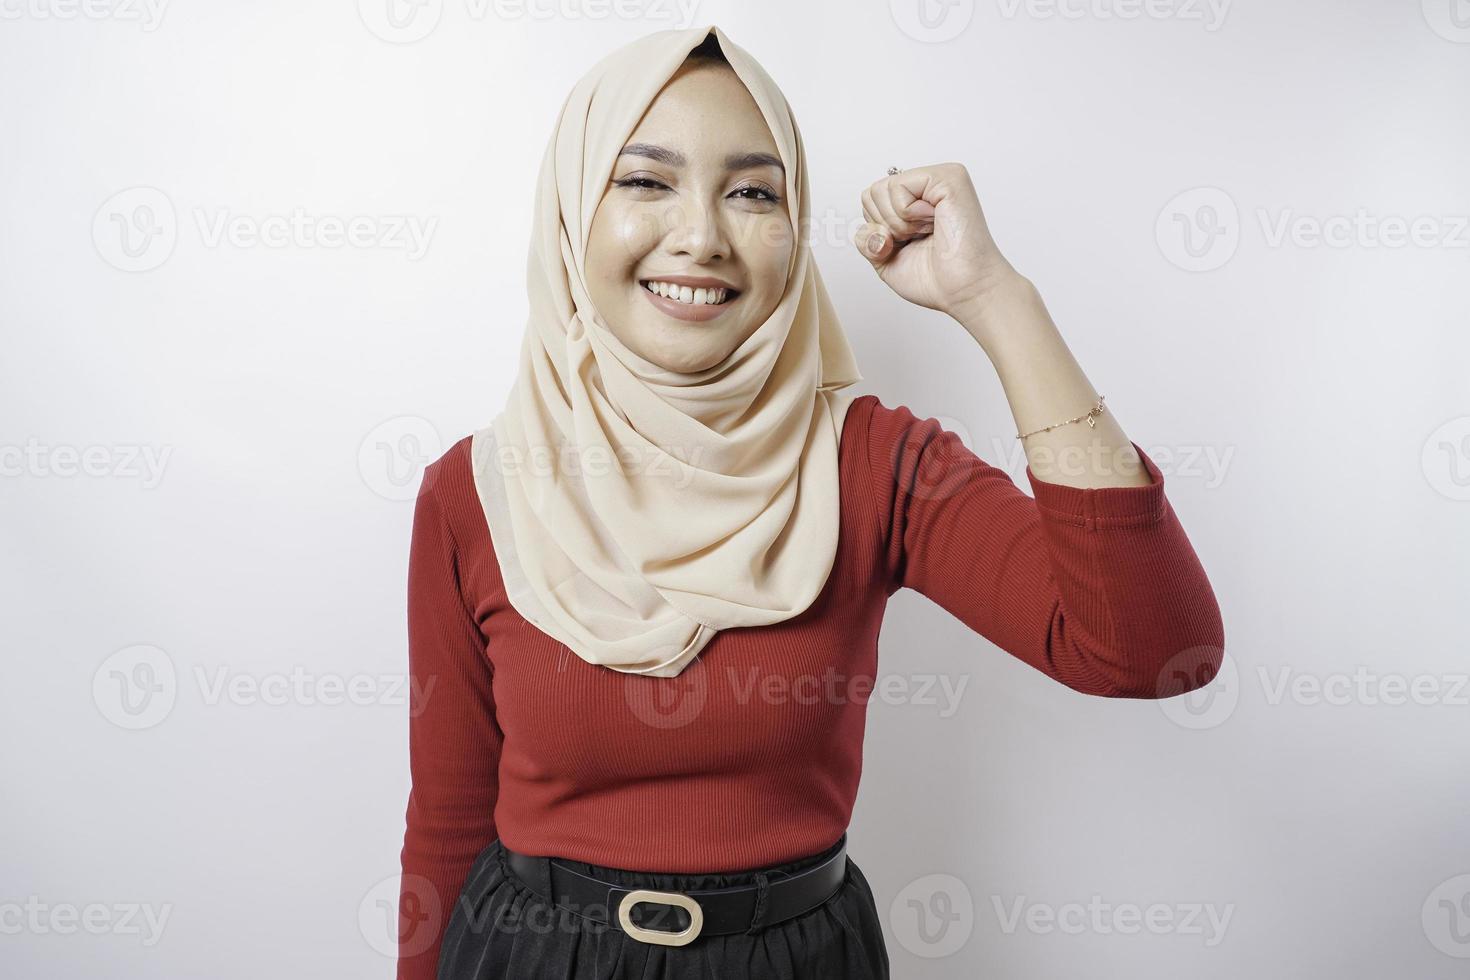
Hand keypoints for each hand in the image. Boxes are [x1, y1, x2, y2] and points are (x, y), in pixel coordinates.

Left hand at [853, 163, 1020, 322]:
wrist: (964, 291)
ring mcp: (939, 178)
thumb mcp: (885, 260)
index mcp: (915, 200)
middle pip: (871, 192)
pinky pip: (898, 186)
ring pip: (881, 189)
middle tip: (917, 239)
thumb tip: (868, 226)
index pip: (870, 201)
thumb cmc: (936, 278)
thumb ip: (867, 239)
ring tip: (927, 232)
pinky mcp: (947, 178)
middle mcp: (927, 186)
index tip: (907, 244)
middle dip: (885, 226)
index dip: (879, 230)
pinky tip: (932, 223)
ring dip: (897, 223)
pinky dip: (906, 214)